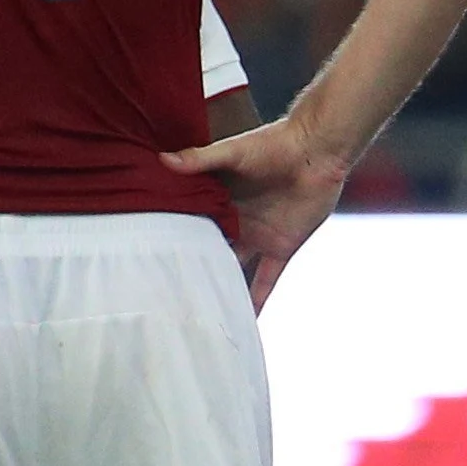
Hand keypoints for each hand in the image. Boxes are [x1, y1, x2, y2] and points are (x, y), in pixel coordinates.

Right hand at [162, 116, 351, 312]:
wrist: (316, 151)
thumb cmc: (274, 145)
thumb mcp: (233, 152)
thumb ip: (200, 160)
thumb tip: (162, 160)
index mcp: (217, 200)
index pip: (190, 226)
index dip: (173, 242)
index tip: (149, 261)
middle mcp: (235, 222)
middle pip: (210, 252)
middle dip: (193, 272)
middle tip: (167, 298)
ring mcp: (258, 238)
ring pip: (236, 271)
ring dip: (223, 291)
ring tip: (200, 316)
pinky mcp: (282, 248)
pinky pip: (268, 279)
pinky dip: (258, 299)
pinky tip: (246, 320)